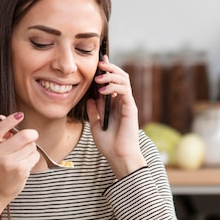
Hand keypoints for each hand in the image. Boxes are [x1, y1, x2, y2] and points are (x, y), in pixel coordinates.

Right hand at [0, 112, 39, 219]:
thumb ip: (0, 134)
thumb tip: (6, 117)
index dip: (10, 121)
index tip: (19, 115)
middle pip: (24, 136)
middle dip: (31, 134)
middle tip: (31, 136)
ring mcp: (10, 163)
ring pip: (32, 146)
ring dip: (31, 148)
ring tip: (22, 155)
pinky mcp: (21, 171)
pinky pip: (35, 156)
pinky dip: (33, 158)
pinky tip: (25, 163)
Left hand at [86, 56, 146, 177]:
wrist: (118, 156)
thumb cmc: (109, 144)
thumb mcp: (95, 125)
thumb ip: (93, 111)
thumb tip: (89, 98)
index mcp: (113, 104)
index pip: (111, 82)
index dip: (105, 71)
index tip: (97, 63)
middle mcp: (121, 101)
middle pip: (120, 76)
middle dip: (110, 68)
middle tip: (99, 63)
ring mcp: (127, 103)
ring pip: (124, 80)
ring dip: (111, 75)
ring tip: (98, 78)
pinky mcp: (130, 108)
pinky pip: (125, 90)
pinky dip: (114, 86)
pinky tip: (103, 90)